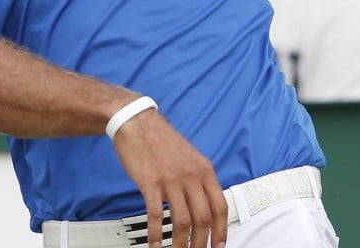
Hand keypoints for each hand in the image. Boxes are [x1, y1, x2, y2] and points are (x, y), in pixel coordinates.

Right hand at [113, 109, 227, 247]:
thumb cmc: (162, 140)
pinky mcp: (150, 183)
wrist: (138, 123)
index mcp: (204, 169)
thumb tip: (207, 202)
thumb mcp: (191, 156)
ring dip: (181, 243)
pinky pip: (155, 215)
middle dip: (202, 242)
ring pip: (183, 220)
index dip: (222, 229)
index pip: (220, 205)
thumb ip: (200, 178)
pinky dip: (156, 233)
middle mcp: (190, 175)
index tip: (220, 244)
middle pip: (203, 218)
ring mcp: (171, 180)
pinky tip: (156, 243)